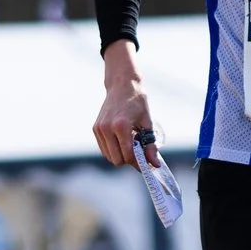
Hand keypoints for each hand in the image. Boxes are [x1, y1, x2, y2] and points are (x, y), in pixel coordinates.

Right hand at [93, 41, 154, 166]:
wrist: (122, 85)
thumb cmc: (137, 102)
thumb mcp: (147, 123)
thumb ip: (150, 146)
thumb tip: (155, 164)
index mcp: (121, 126)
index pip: (128, 155)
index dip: (138, 163)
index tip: (147, 164)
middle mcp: (107, 128)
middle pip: (117, 160)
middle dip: (129, 160)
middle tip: (140, 154)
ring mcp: (99, 129)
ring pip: (109, 157)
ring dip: (121, 156)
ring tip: (131, 144)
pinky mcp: (95, 129)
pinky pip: (104, 149)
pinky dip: (114, 150)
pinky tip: (122, 141)